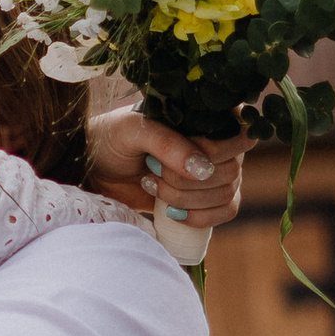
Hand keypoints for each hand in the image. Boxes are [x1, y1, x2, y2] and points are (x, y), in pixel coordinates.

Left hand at [90, 103, 251, 230]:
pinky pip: (226, 212)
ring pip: (228, 194)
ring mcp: (214, 173)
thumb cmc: (112, 139)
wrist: (93, 170)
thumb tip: (204, 169)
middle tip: (152, 170)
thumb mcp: (134, 131)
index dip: (216, 149)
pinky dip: (201, 218)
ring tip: (152, 186)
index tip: (182, 152)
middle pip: (232, 170)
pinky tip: (170, 213)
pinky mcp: (204, 199)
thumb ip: (168, 144)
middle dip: (188, 179)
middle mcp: (217, 143)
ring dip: (187, 199)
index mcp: (206, 116)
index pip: (241, 132)